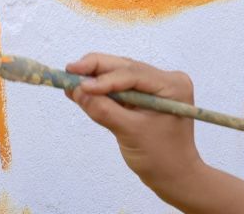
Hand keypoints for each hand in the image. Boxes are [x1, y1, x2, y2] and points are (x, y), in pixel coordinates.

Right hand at [66, 53, 202, 195]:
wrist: (174, 175)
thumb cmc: (158, 156)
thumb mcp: (129, 132)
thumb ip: (103, 110)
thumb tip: (77, 90)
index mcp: (172, 85)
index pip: (134, 74)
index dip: (104, 78)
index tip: (79, 84)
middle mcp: (167, 80)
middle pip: (127, 68)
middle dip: (97, 69)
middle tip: (69, 70)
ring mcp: (158, 88)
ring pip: (123, 76)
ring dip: (97, 78)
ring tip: (71, 78)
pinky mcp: (147, 98)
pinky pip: (123, 89)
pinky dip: (103, 90)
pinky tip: (82, 89)